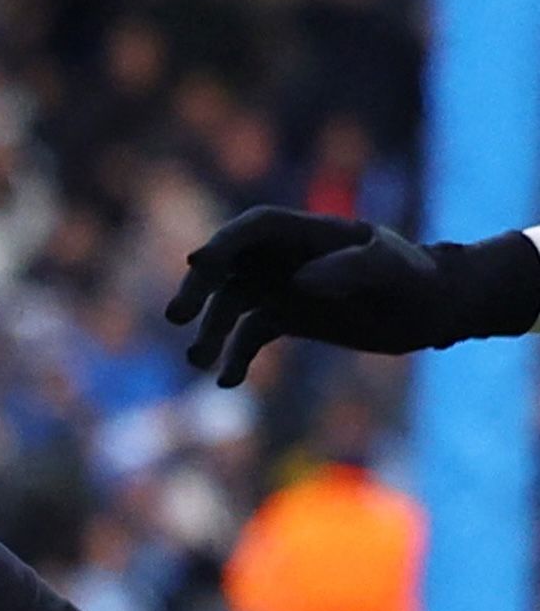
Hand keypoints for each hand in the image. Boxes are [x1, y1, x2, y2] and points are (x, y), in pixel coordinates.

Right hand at [166, 206, 539, 385]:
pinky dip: (235, 357)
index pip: (254, 229)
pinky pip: (250, 335)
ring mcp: (281, 287)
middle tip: (177, 317)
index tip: (199, 266)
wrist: (434, 309)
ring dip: (210, 331)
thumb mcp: (392, 270)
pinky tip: (228, 381)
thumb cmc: (417, 280)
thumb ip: (350, 269)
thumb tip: (298, 283)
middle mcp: (284, 257)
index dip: (223, 244)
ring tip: (197, 361)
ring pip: (230, 304)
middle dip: (199, 290)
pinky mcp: (287, 317)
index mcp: (307, 233)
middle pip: (227, 265)